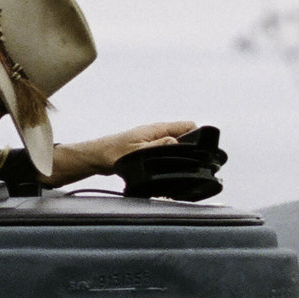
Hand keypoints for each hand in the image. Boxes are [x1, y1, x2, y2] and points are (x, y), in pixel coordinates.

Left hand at [50, 121, 196, 183]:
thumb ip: (158, 146)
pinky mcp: (148, 149)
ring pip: (175, 146)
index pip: (187, 126)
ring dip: (179, 156)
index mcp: (157, 129)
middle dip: (190, 148)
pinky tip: (168, 171)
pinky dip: (169, 160)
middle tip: (193, 164)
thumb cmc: (112, 153)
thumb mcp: (138, 152)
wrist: (96, 157)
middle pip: (184, 137)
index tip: (202, 150)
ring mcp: (153, 141)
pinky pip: (166, 152)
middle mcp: (157, 133)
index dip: (198, 136)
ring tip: (182, 170)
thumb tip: (176, 142)